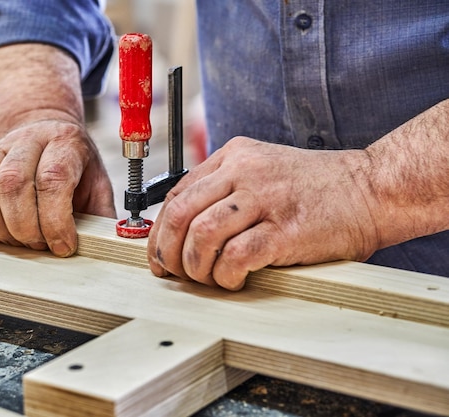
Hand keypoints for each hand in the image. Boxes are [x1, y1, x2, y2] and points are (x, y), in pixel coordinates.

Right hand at [0, 44, 115, 256]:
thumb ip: (102, 213)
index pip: (53, 179)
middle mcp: (29, 141)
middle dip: (27, 228)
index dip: (55, 220)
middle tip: (41, 246)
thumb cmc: (75, 165)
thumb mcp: (98, 183)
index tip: (63, 246)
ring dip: (2, 227)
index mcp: (65, 142)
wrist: (46, 132)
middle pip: (14, 184)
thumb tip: (107, 246)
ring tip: (22, 242)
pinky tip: (1, 234)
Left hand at [147, 136, 378, 289]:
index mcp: (233, 156)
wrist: (372, 188)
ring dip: (196, 267)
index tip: (160, 255)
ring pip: (201, 235)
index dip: (160, 231)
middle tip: (175, 272)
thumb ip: (225, 191)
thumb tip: (185, 230)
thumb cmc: (317, 187)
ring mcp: (264, 198)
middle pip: (179, 214)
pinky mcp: (284, 229)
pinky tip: (234, 280)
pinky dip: (225, 276)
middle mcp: (243, 172)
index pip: (176, 194)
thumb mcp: (262, 171)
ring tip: (209, 278)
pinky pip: (235, 256)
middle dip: (168, 251)